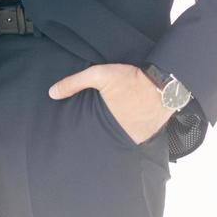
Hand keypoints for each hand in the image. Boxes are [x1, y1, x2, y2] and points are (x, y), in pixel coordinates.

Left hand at [48, 62, 174, 145]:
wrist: (164, 83)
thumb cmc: (131, 78)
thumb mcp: (99, 75)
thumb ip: (74, 83)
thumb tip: (52, 93)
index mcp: (106, 122)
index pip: (90, 136)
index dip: (84, 137)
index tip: (79, 136)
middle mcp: (121, 135)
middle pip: (106, 140)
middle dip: (101, 136)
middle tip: (98, 130)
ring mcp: (136, 137)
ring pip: (121, 141)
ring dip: (118, 136)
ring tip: (115, 128)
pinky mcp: (148, 135)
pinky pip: (136, 139)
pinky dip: (131, 134)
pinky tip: (130, 126)